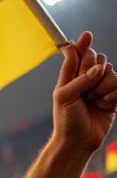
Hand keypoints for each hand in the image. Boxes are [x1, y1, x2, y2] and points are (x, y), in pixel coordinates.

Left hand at [52, 31, 116, 154]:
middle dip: (95, 69)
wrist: (78, 142)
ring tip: (95, 100)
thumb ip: (80, 79)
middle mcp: (85, 80)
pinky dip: (113, 94)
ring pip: (110, 71)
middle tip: (88, 88)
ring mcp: (99, 87)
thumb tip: (99, 67)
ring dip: (104, 86)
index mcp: (69, 78)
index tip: (87, 35)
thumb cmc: (66, 121)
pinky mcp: (112, 95)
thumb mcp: (65, 98)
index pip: (77, 55)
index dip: (82, 44)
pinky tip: (105, 105)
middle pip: (97, 59)